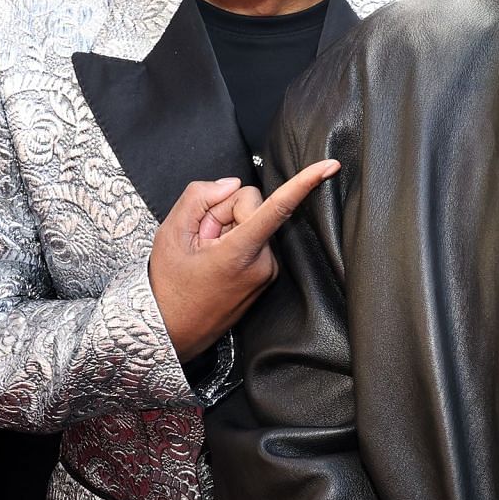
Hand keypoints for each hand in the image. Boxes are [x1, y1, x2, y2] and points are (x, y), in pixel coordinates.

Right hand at [148, 161, 340, 358]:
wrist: (169, 331)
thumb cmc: (168, 287)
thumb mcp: (170, 233)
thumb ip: (199, 196)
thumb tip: (230, 185)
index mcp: (240, 252)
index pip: (279, 207)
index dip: (305, 182)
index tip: (329, 168)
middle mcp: (262, 263)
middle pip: (252, 206)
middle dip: (224, 213)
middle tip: (202, 239)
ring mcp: (267, 272)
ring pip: (253, 222)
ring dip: (228, 229)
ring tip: (207, 254)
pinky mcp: (266, 277)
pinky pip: (255, 240)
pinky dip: (235, 243)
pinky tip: (216, 260)